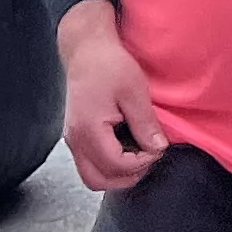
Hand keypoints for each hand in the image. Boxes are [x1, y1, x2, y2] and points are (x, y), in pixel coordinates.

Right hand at [57, 4, 167, 190]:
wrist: (86, 51)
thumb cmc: (109, 65)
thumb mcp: (134, 92)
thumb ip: (145, 123)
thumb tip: (158, 148)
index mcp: (89, 130)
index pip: (116, 165)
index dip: (142, 162)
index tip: (159, 148)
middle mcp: (75, 140)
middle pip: (98, 180)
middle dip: (128, 176)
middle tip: (150, 157)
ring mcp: (73, 139)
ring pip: (91, 176)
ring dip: (117, 174)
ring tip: (140, 156)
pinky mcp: (75, 135)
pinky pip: (89, 163)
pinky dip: (108, 165)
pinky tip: (127, 148)